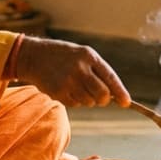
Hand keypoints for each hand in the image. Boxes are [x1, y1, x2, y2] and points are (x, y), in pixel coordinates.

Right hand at [14, 36, 130, 107]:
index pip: (110, 78)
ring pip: (89, 102)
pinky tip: (66, 88)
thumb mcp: (83, 55)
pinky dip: (74, 100)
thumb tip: (114, 94)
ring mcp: (68, 81)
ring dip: (87, 99)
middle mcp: (80, 69)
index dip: (120, 92)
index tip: (126, 103)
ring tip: (76, 86)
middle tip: (99, 98)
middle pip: (102, 95)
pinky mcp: (58, 92)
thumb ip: (98, 71)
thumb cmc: (63, 56)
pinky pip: (75, 104)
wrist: (34, 56)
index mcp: (89, 56)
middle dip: (103, 99)